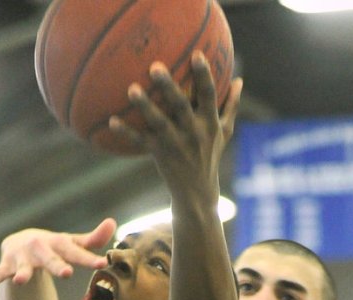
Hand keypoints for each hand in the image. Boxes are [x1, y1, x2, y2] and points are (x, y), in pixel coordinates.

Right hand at [0, 219, 116, 288]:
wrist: (22, 241)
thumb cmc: (53, 246)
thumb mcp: (71, 243)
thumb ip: (92, 239)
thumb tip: (114, 223)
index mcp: (59, 244)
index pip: (76, 252)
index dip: (88, 258)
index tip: (102, 263)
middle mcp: (41, 248)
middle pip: (50, 259)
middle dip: (57, 266)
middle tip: (66, 273)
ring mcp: (22, 257)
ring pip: (23, 267)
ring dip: (21, 273)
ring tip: (19, 280)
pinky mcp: (7, 265)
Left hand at [109, 52, 241, 205]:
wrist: (198, 192)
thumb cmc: (210, 155)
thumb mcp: (224, 132)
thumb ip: (231, 106)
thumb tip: (240, 80)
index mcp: (209, 123)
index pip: (209, 96)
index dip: (203, 76)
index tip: (197, 55)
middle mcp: (193, 132)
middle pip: (181, 106)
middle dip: (169, 87)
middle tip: (155, 66)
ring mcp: (175, 144)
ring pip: (159, 123)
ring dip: (145, 107)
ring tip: (132, 89)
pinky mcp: (160, 155)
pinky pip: (140, 142)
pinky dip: (126, 133)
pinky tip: (111, 121)